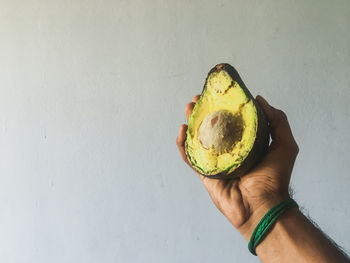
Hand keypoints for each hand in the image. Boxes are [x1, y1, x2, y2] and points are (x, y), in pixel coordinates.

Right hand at [176, 95, 298, 239]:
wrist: (262, 206)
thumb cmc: (275, 178)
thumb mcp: (285, 144)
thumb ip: (278, 120)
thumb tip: (259, 99)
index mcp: (244, 143)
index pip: (230, 121)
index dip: (222, 106)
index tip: (217, 94)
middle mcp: (228, 150)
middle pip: (211, 127)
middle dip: (203, 112)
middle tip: (198, 99)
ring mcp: (215, 162)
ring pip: (198, 139)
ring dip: (191, 123)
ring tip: (189, 109)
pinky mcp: (205, 173)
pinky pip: (191, 157)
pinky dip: (183, 145)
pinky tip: (182, 131)